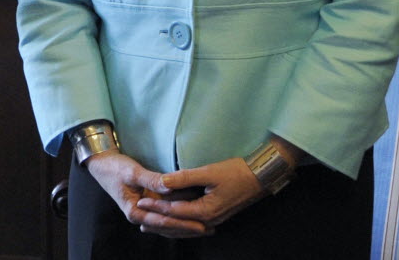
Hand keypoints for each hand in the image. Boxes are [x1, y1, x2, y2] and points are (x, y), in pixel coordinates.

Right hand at [86, 151, 208, 238]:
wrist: (102, 164)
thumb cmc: (115, 168)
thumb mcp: (133, 172)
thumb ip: (152, 180)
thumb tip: (171, 186)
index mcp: (134, 211)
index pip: (163, 221)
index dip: (183, 223)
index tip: (200, 224)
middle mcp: (140, 216)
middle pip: (167, 227)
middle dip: (189, 228)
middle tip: (210, 228)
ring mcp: (144, 211)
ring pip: (168, 223)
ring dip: (186, 225)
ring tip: (207, 226)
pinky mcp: (147, 205)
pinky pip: (165, 215)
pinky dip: (179, 216)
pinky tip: (192, 218)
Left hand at [134, 156, 266, 234]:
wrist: (259, 177)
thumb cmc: (235, 172)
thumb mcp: (208, 172)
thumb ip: (184, 178)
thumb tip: (162, 181)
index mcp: (206, 211)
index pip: (175, 212)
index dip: (156, 207)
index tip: (140, 202)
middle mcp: (209, 220)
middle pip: (178, 223)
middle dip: (158, 220)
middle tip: (139, 217)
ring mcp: (213, 219)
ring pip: (185, 226)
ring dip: (167, 224)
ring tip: (149, 222)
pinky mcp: (216, 215)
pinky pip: (192, 222)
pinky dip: (179, 222)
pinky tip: (171, 218)